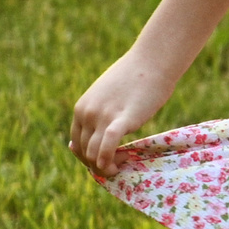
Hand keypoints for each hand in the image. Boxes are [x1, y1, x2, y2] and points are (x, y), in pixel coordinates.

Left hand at [70, 51, 179, 176]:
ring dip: (107, 166)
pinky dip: (109, 161)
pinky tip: (121, 161)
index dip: (91, 157)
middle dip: (100, 163)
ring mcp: (102, 117)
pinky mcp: (121, 119)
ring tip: (123, 160)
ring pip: (94, 155)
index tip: (108, 157)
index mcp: (81, 109)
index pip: (77, 145)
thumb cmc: (134, 78)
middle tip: (121, 159)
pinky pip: (107, 148)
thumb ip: (99, 112)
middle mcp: (87, 114)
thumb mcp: (107, 96)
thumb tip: (99, 133)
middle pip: (85, 153)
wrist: (152, 62)